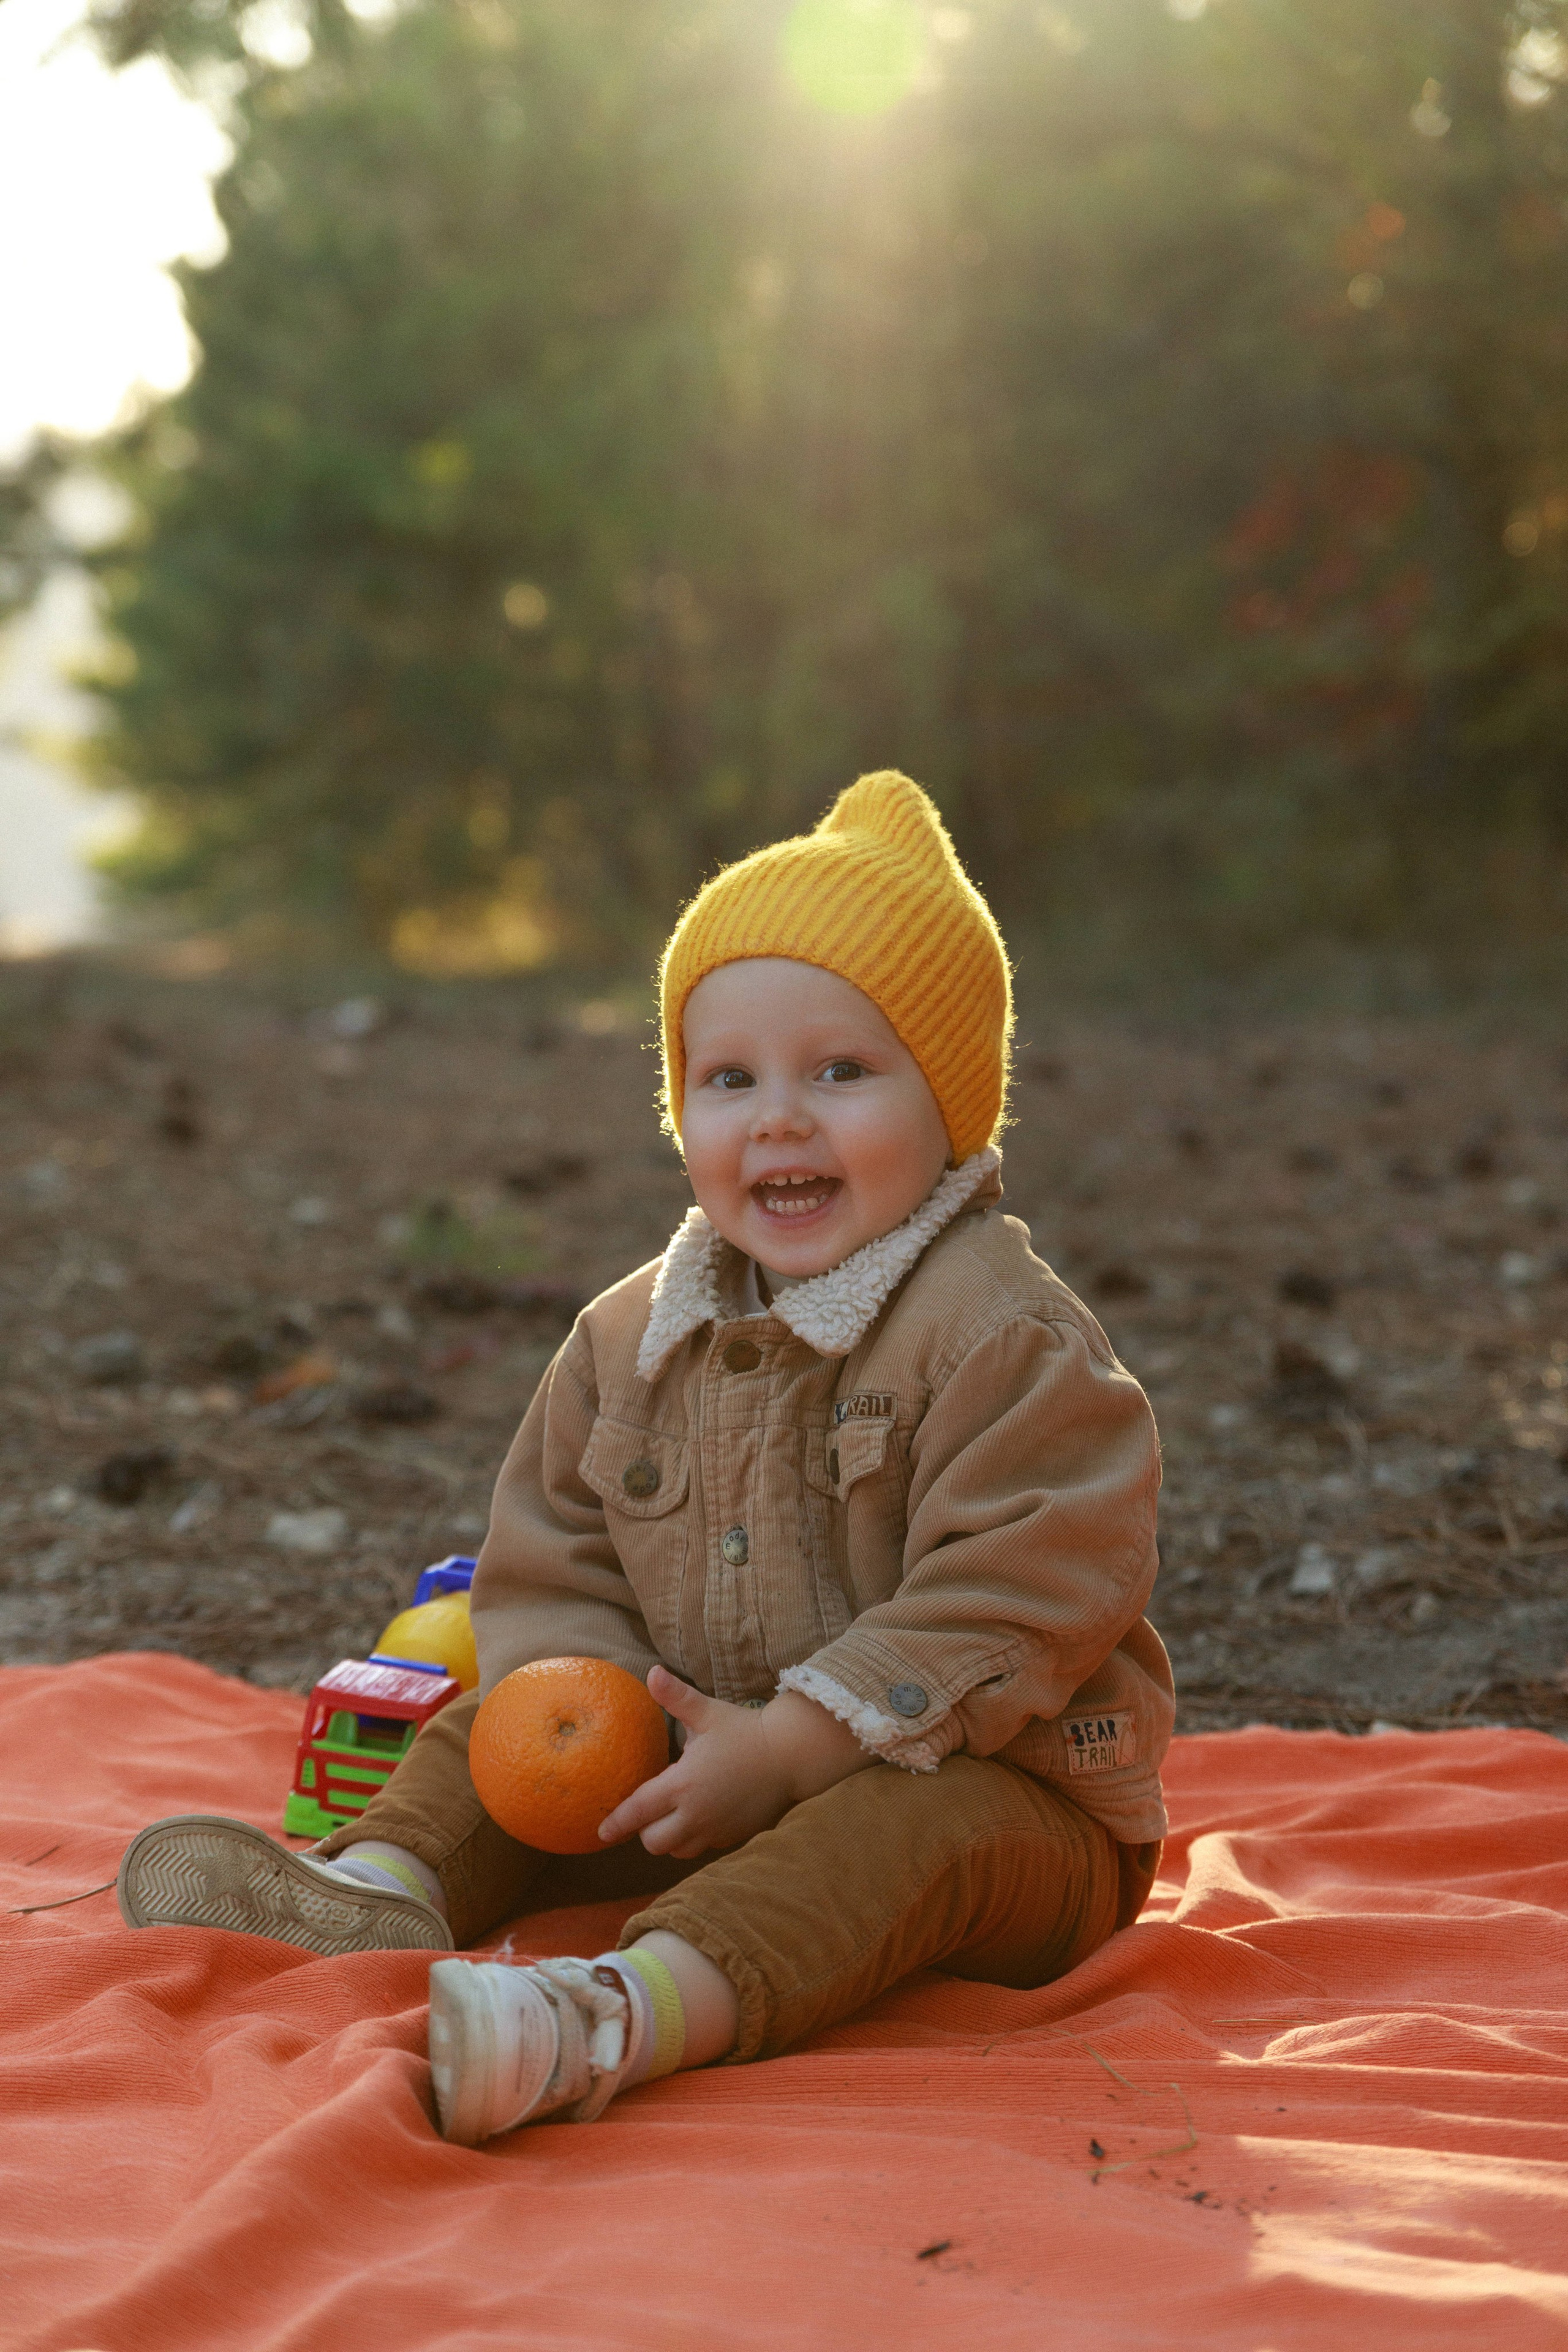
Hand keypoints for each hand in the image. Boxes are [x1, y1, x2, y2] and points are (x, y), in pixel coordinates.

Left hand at [597, 1664, 874, 1858]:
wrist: (791, 1755)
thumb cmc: (746, 1731)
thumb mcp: (709, 1712)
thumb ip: (677, 1698)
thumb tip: (651, 1672)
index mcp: (684, 1784)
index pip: (639, 1811)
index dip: (617, 1823)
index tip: (601, 1832)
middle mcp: (696, 1814)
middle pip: (654, 1841)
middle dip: (646, 1830)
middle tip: (653, 1808)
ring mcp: (716, 1830)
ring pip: (678, 1850)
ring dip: (671, 1836)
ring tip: (677, 1812)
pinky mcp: (734, 1837)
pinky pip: (704, 1848)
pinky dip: (696, 1837)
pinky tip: (703, 1814)